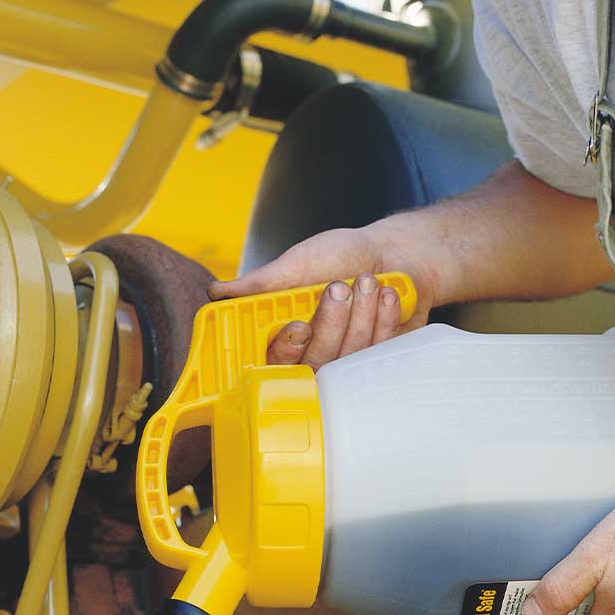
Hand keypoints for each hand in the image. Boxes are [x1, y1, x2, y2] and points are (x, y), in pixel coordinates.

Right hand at [208, 221, 440, 368]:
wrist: (397, 253)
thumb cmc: (344, 254)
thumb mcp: (300, 261)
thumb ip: (263, 282)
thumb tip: (217, 292)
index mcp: (289, 330)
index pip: (276, 361)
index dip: (287, 349)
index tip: (300, 326)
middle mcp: (318, 350)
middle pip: (318, 361)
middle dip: (332, 322)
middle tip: (340, 286)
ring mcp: (350, 358)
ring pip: (351, 355)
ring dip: (362, 313)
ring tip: (368, 279)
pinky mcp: (382, 357)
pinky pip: (380, 350)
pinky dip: (384, 317)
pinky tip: (386, 293)